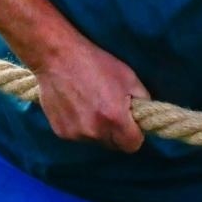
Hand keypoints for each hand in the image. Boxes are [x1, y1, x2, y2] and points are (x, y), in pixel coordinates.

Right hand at [31, 35, 149, 152]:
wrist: (56, 56)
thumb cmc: (95, 62)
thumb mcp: (128, 76)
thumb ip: (142, 100)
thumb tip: (144, 116)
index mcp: (114, 118)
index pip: (133, 145)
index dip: (134, 134)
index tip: (130, 123)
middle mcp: (95, 131)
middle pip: (113, 144)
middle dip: (115, 132)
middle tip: (108, 110)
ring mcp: (75, 133)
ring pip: (95, 140)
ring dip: (96, 129)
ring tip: (89, 105)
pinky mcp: (61, 132)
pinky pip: (78, 136)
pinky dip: (79, 126)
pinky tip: (75, 106)